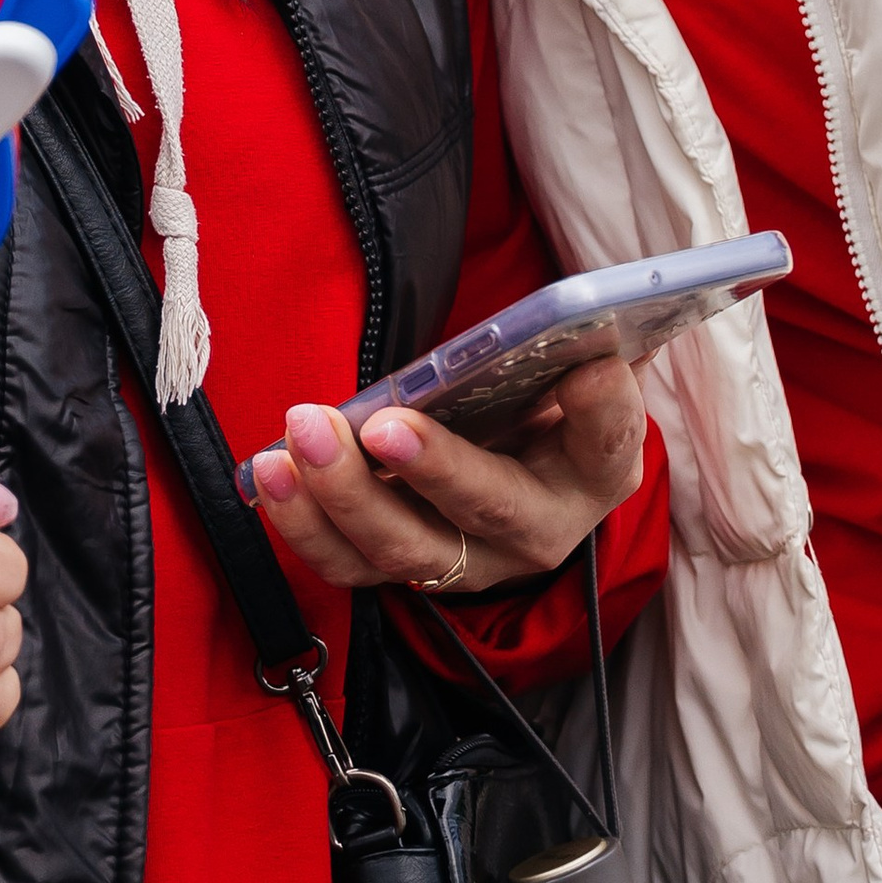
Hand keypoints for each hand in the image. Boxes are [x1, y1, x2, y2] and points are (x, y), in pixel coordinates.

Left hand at [248, 354, 646, 596]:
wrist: (518, 474)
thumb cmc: (548, 405)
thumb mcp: (578, 370)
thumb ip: (579, 342)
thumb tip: (583, 313)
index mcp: (598, 469)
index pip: (610, 441)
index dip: (602, 409)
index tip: (588, 369)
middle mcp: (537, 531)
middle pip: (486, 510)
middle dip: (433, 467)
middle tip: (382, 424)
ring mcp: (466, 562)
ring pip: (404, 548)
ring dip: (345, 495)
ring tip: (301, 435)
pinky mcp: (402, 568)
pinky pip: (347, 562)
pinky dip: (304, 523)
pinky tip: (271, 471)